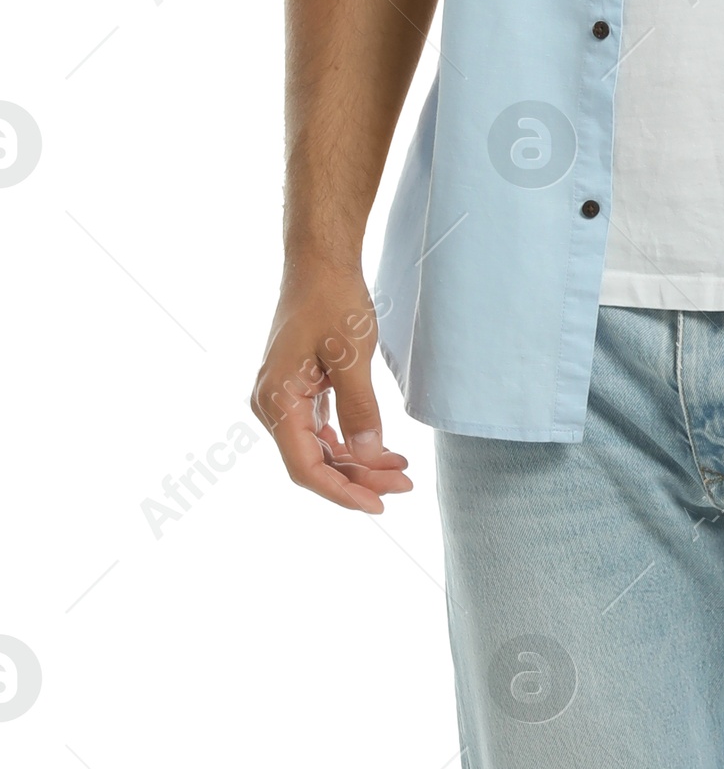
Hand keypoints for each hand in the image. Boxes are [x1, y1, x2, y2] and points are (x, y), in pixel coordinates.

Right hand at [251, 260, 411, 513]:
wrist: (320, 263)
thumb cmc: (332, 300)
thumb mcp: (351, 356)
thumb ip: (359, 410)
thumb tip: (369, 458)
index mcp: (276, 401)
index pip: (305, 467)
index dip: (341, 492)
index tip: (378, 505)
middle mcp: (272, 406)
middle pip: (315, 463)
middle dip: (359, 479)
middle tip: (405, 483)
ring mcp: (285, 400)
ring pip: (321, 451)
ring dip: (359, 465)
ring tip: (401, 470)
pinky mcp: (300, 392)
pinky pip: (324, 432)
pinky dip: (353, 445)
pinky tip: (383, 451)